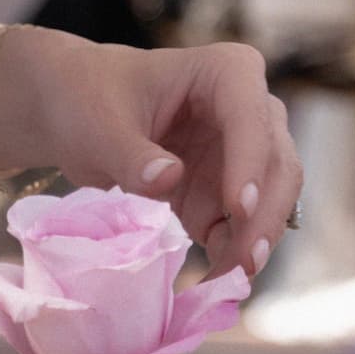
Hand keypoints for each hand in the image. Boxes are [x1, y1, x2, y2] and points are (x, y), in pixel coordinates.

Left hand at [3, 35, 302, 279]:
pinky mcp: (230, 191)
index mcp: (227, 72)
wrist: (78, 114)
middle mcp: (250, 110)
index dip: (250, 162)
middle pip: (276, 163)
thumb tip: (168, 179)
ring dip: (254, 240)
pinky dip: (234, 252)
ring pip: (272, 199)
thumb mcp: (99, 126)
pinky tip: (215, 281)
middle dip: (263, 215)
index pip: (251, 115)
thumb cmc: (89, 101)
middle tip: (244, 261)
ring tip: (230, 279)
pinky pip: (245, 226)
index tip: (238, 207)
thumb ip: (131, 154)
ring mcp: (245, 153)